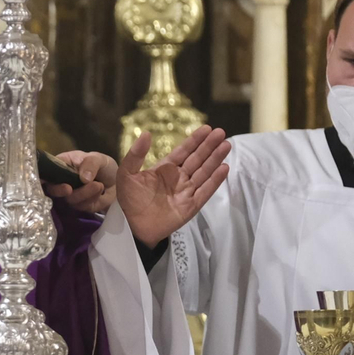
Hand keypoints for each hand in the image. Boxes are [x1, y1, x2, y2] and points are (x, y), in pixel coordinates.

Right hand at [44, 151, 117, 213]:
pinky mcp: (81, 206)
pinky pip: (82, 207)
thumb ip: (90, 163)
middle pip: (51, 189)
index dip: (41, 177)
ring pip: (69, 199)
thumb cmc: (104, 166)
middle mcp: (62, 181)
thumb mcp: (99, 158)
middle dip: (58, 190)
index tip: (41, 181)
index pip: (45, 171)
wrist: (119, 182)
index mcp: (61, 165)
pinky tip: (102, 192)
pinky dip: (92, 199)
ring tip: (99, 185)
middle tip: (69, 188)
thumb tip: (82, 178)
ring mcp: (70, 195)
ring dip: (84, 193)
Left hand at [116, 126, 231, 246]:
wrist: (132, 226)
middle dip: (209, 146)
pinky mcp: (191, 206)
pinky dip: (215, 180)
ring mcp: (186, 191)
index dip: (195, 140)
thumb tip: (146, 133)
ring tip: (226, 145)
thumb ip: (136, 155)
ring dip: (215, 159)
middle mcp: (179, 178)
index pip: (184, 151)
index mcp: (165, 169)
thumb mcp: (127, 174)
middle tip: (221, 132)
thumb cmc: (129, 200)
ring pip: (204, 172)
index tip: (207, 128)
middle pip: (197, 159)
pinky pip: (206, 191)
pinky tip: (224, 168)